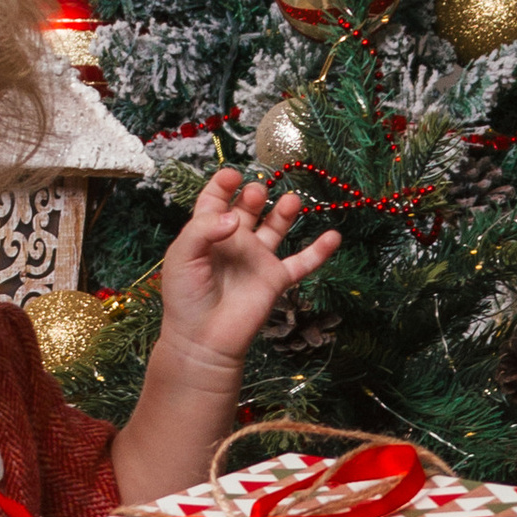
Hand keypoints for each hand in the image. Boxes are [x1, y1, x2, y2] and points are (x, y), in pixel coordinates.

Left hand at [154, 168, 340, 367]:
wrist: (203, 340)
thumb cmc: (186, 298)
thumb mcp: (182, 256)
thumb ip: (203, 229)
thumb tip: (236, 217)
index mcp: (207, 233)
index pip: (216, 200)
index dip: (223, 184)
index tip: (233, 175)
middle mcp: (235, 243)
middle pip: (248, 208)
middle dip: (254, 195)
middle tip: (256, 194)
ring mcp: (257, 260)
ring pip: (276, 227)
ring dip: (285, 211)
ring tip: (291, 200)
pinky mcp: (275, 280)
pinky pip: (302, 263)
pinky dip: (319, 251)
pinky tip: (333, 236)